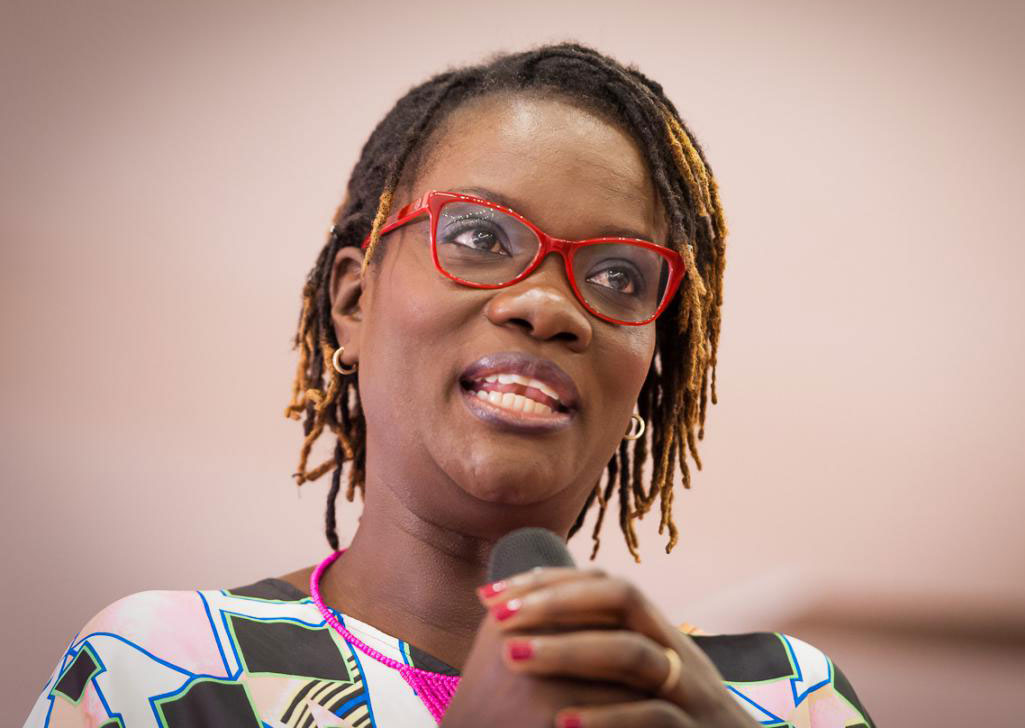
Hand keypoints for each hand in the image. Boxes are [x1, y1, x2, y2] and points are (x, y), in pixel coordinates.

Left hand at [477, 567, 759, 727]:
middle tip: (496, 618)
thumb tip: (520, 632)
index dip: (545, 581)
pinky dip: (608, 718)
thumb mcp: (634, 682)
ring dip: (569, 651)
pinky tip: (562, 723)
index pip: (601, 583)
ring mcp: (691, 692)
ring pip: (633, 654)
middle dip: (555, 602)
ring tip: (513, 658)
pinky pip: (656, 717)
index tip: (488, 594)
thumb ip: (594, 651)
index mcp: (655, 632)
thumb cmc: (670, 724)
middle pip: (621, 599)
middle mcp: (675, 650)